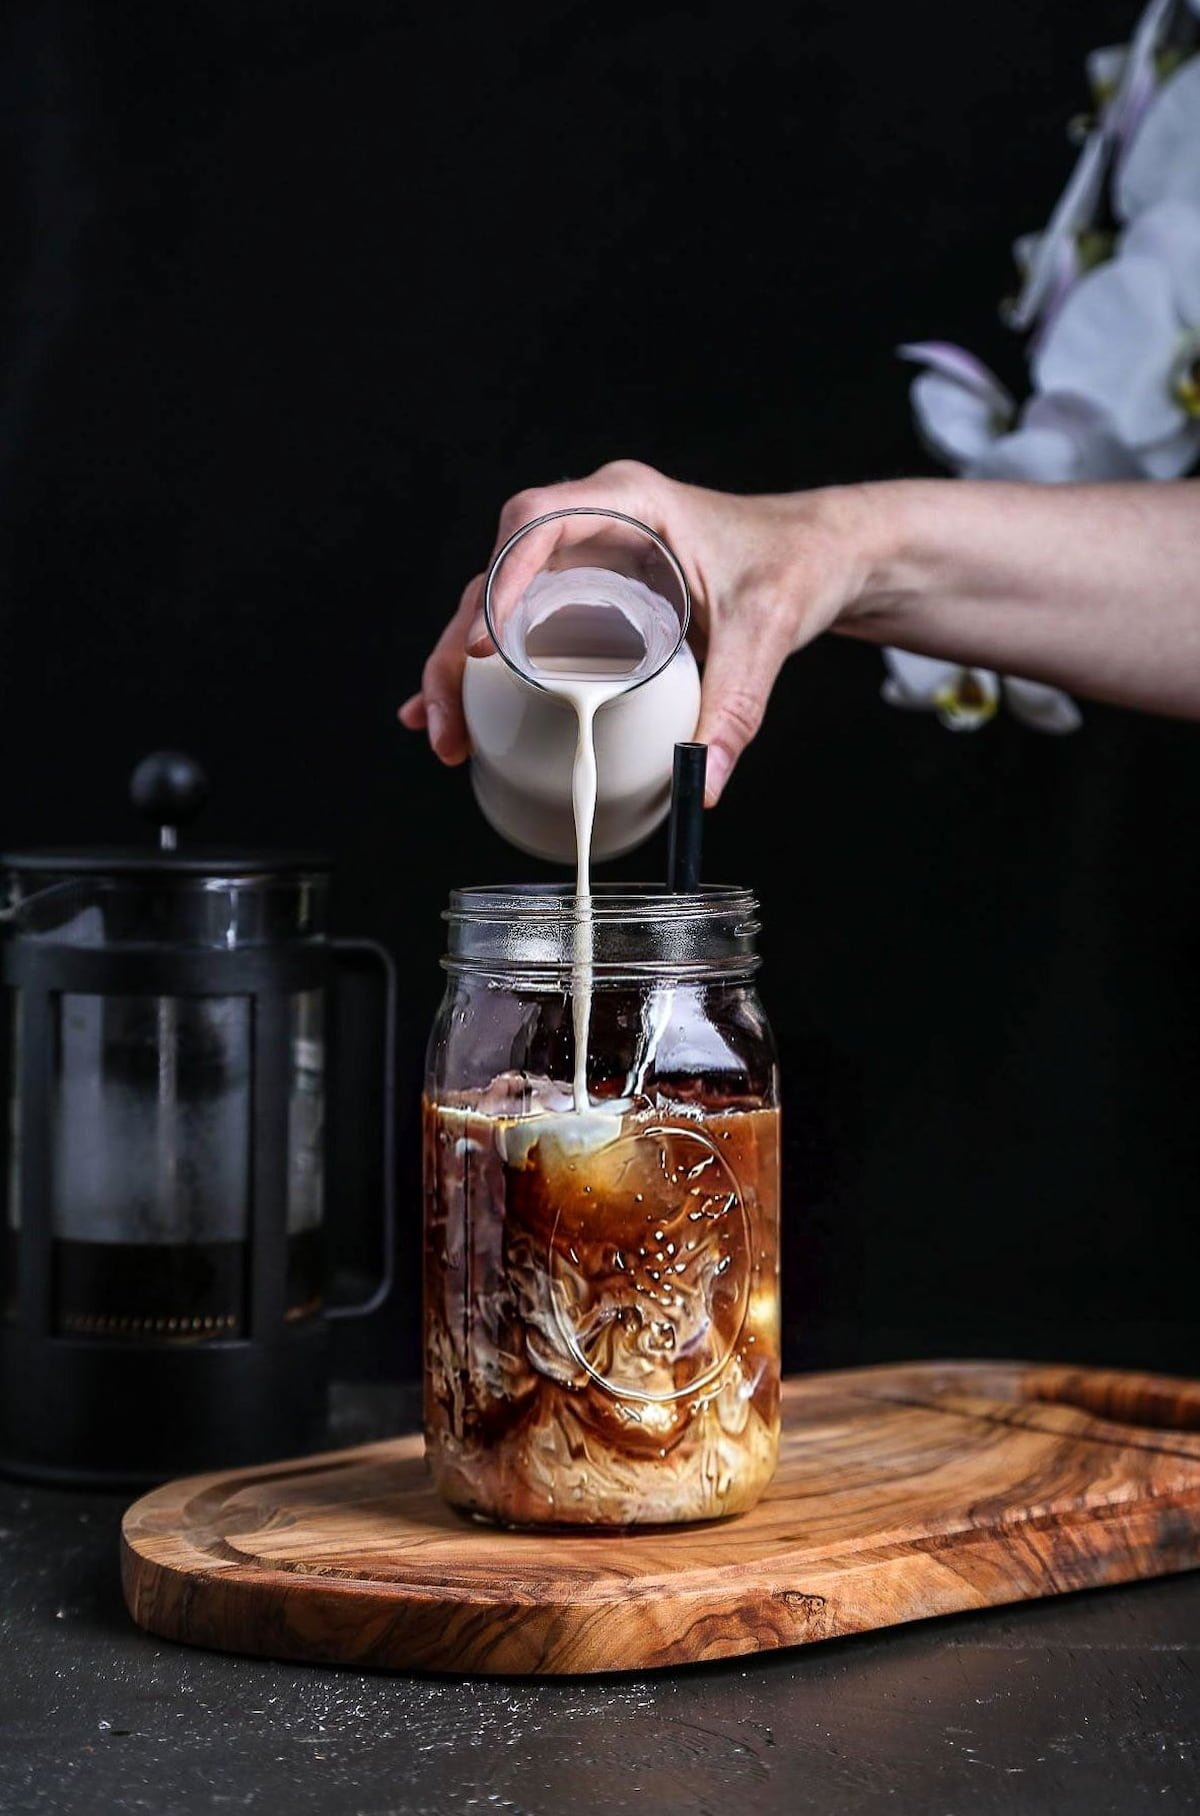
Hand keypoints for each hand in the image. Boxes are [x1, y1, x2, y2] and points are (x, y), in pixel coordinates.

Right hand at [399, 460, 873, 803]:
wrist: (819, 556)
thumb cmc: (793, 565)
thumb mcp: (764, 634)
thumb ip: (734, 707)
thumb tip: (701, 782)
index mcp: (628, 501)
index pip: (537, 521)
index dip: (499, 580)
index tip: (482, 644)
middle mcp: (592, 521)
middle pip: (496, 572)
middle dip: (457, 646)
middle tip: (447, 718)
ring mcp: (581, 556)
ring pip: (494, 603)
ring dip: (458, 666)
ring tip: (445, 734)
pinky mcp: (583, 593)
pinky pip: (518, 625)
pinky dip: (484, 670)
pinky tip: (456, 716)